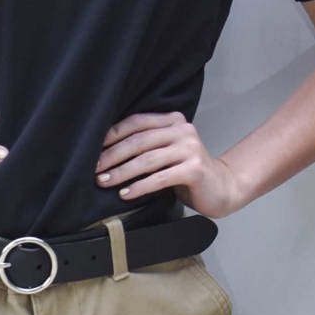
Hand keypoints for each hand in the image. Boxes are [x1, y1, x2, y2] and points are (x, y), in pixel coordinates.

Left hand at [96, 111, 249, 216]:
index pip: (137, 122)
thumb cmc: (187, 171)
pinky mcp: (194, 169)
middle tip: (95, 169)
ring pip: (147, 160)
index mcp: (174, 121)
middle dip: (112, 156)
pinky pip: (160, 178)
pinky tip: (126, 193)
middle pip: (139, 141)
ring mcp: (190, 149)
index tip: (94, 148)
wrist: (221, 187)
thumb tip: (105, 151)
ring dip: (121, 172)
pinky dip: (140, 186)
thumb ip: (147, 145)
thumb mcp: (166, 152)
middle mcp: (183, 130)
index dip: (113, 134)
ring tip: (104, 182)